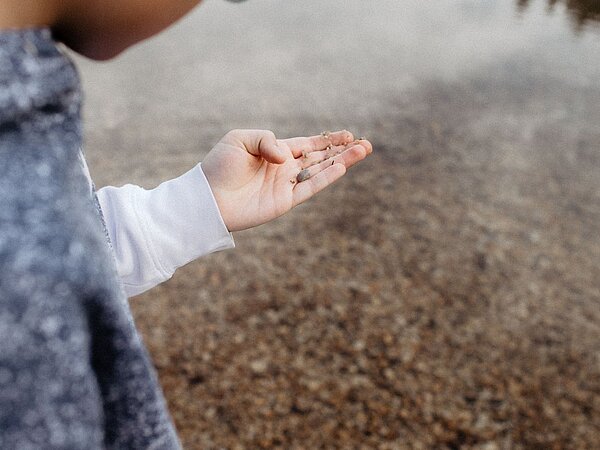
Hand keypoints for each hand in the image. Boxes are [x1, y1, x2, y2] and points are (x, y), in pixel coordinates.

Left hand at [201, 129, 372, 231]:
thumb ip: (266, 140)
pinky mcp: (284, 201)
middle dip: (342, 150)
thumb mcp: (240, 140)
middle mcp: (284, 168)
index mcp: (275, 152)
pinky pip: (310, 188)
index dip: (327, 140)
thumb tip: (286, 156)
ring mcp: (286, 185)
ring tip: (363, 151)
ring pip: (320, 171)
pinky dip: (326, 178)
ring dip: (342, 162)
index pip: (307, 145)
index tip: (348, 134)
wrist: (208, 197)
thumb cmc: (219, 166)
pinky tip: (341, 167)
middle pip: (320, 158)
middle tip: (365, 144)